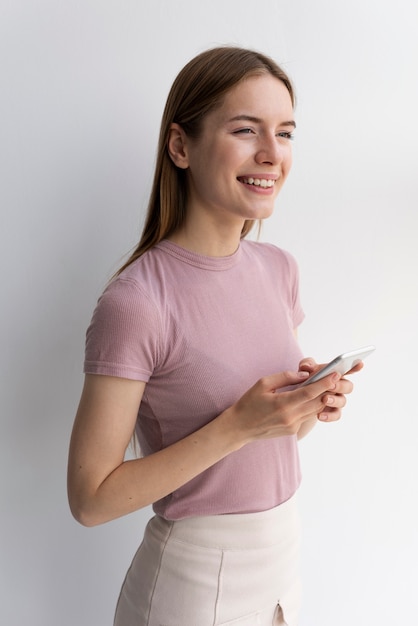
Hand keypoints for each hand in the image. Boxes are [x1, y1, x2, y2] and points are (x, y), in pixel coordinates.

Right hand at [226, 369, 342, 442]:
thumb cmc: (249, 402)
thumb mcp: (263, 383)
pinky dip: (312, 405)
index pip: (309, 392)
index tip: (335, 374)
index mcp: (282, 404)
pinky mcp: (293, 431)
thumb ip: (285, 377)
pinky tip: (313, 396)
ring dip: (322, 398)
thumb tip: (305, 375)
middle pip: (317, 402)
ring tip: (327, 385)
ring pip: (315, 410)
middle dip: (328, 389)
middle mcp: (290, 417)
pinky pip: (307, 416)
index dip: (324, 383)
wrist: (240, 427)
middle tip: (336, 376)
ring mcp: (293, 426)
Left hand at [298, 357, 362, 421]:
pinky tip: (320, 415)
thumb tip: (306, 367)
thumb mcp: (305, 370)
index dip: (355, 367)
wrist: (301, 398)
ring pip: (343, 401)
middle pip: (348, 386)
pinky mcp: (332, 412)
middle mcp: (340, 387)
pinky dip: (329, 416)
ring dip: (334, 400)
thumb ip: (307, 364)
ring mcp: (338, 400)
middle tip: (331, 385)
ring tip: (324, 399)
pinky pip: (336, 415)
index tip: (360, 363)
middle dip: (340, 386)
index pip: (349, 369)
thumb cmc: (307, 380)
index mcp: (336, 374)